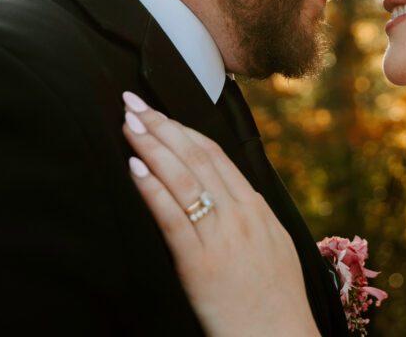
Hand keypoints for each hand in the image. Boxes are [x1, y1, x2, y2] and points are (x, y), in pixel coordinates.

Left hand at [120, 91, 319, 336]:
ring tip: (129, 125)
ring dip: (152, 147)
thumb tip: (233, 196)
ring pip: (184, 179)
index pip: (216, 156)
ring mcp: (222, 237)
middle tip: (134, 103)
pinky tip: (135, 169)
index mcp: (257, 208)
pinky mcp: (201, 264)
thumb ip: (253, 218)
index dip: (184, 130)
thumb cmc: (276, 301)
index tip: (160, 112)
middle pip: (197, 158)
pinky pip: (173, 219)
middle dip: (162, 126)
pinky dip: (152, 190)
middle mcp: (241, 214)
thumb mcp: (275, 247)